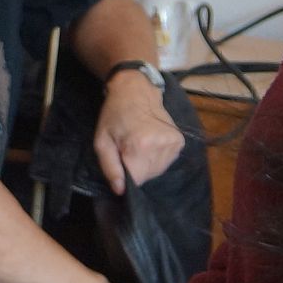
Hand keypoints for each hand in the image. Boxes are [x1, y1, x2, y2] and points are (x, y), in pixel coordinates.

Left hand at [94, 76, 183, 192]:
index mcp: (140, 146)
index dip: (126, 178)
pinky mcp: (180, 142)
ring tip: (138, 145)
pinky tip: (150, 143)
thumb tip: (120, 191)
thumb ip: (110, 167)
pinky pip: (167, 162)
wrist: (137, 91)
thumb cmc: (114, 115)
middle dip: (136, 169)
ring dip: (147, 164)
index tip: (121, 165)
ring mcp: (173, 144)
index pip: (136, 181)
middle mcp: (160, 146)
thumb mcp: (102, 140)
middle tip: (127, 151)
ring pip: (158, 171)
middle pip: (148, 177)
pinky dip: (157, 157)